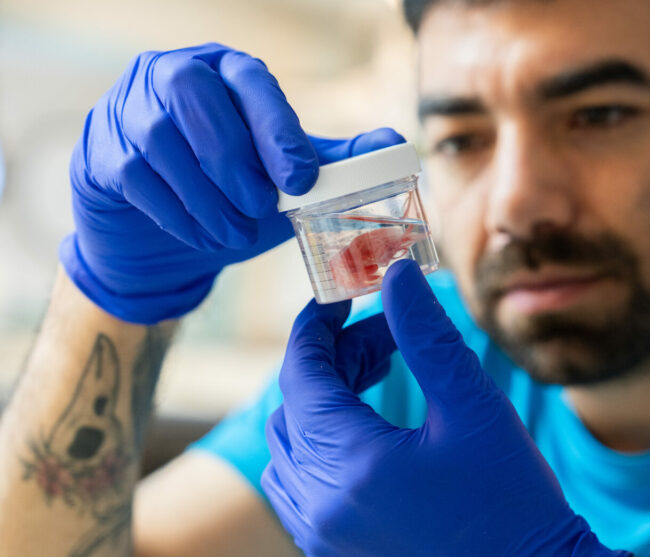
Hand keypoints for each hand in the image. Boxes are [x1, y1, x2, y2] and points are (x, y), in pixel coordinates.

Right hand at [61, 43, 403, 323]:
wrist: (168, 236)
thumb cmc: (234, 192)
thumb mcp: (286, 176)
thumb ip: (333, 160)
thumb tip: (394, 144)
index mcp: (226, 71)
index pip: (250, 80)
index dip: (275, 127)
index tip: (301, 178)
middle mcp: (171, 75)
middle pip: (194, 94)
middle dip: (234, 158)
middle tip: (263, 207)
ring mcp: (127, 109)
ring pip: (161, 138)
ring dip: (207, 195)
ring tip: (236, 233)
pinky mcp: (101, 153)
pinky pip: (135, 175)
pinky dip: (177, 213)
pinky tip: (204, 236)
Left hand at [262, 260, 630, 556]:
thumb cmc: (512, 500)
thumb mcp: (473, 404)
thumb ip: (426, 334)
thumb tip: (398, 274)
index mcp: (352, 464)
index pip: (302, 375)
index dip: (316, 327)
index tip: (340, 298)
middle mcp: (321, 504)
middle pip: (296, 407)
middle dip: (332, 360)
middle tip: (384, 335)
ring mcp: (322, 535)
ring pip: (291, 446)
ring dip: (323, 402)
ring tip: (378, 374)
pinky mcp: (333, 554)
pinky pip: (297, 487)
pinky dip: (320, 445)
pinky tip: (367, 429)